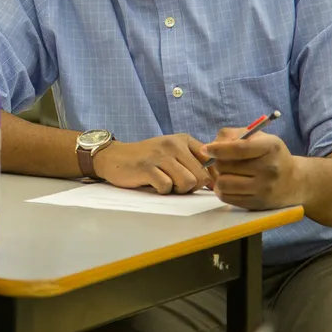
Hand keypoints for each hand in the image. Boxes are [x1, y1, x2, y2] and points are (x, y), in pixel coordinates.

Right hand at [93, 134, 210, 194]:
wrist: (115, 157)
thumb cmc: (148, 159)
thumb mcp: (173, 153)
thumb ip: (193, 162)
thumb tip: (215, 181)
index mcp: (184, 140)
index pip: (210, 160)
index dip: (209, 177)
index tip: (200, 184)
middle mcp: (174, 144)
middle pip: (201, 176)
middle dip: (192, 187)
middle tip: (178, 185)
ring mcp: (160, 155)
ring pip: (187, 182)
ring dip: (178, 190)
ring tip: (167, 184)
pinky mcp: (147, 167)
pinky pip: (167, 187)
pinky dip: (162, 191)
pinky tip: (153, 184)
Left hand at [203, 128, 301, 210]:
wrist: (294, 182)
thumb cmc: (272, 155)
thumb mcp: (260, 137)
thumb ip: (234, 135)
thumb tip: (212, 145)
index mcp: (270, 147)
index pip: (239, 149)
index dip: (218, 149)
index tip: (205, 149)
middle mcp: (269, 169)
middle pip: (227, 166)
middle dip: (218, 162)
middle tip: (220, 161)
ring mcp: (263, 189)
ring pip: (224, 183)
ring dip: (218, 177)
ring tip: (224, 173)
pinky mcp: (257, 204)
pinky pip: (227, 198)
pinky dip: (221, 190)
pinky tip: (228, 184)